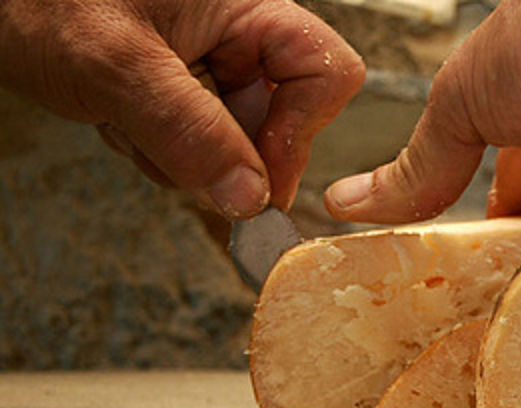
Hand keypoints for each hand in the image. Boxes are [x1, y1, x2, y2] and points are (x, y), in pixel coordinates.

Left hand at [0, 0, 363, 217]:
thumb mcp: (117, 67)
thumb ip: (190, 133)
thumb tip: (252, 197)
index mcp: (244, 7)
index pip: (324, 71)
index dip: (303, 130)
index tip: (263, 178)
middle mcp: (235, 33)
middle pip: (280, 116)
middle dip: (227, 152)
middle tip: (177, 156)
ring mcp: (209, 62)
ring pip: (234, 140)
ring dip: (182, 153)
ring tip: (128, 121)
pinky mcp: (182, 87)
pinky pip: (196, 142)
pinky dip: (159, 147)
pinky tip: (119, 120)